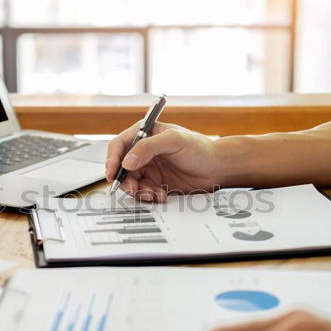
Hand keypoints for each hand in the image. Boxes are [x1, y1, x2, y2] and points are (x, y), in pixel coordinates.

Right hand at [105, 121, 223, 200]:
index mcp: (145, 134)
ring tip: (152, 194)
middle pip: (122, 167)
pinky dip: (149, 196)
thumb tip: (127, 161)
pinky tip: (161, 195)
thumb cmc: (200, 148)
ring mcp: (150, 168)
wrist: (218, 168)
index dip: (112, 159)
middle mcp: (144, 151)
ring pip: (132, 182)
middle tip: (133, 189)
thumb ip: (148, 147)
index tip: (112, 173)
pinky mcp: (157, 183)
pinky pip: (144, 192)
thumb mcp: (174, 141)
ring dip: (138, 191)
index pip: (120, 145)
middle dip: (125, 180)